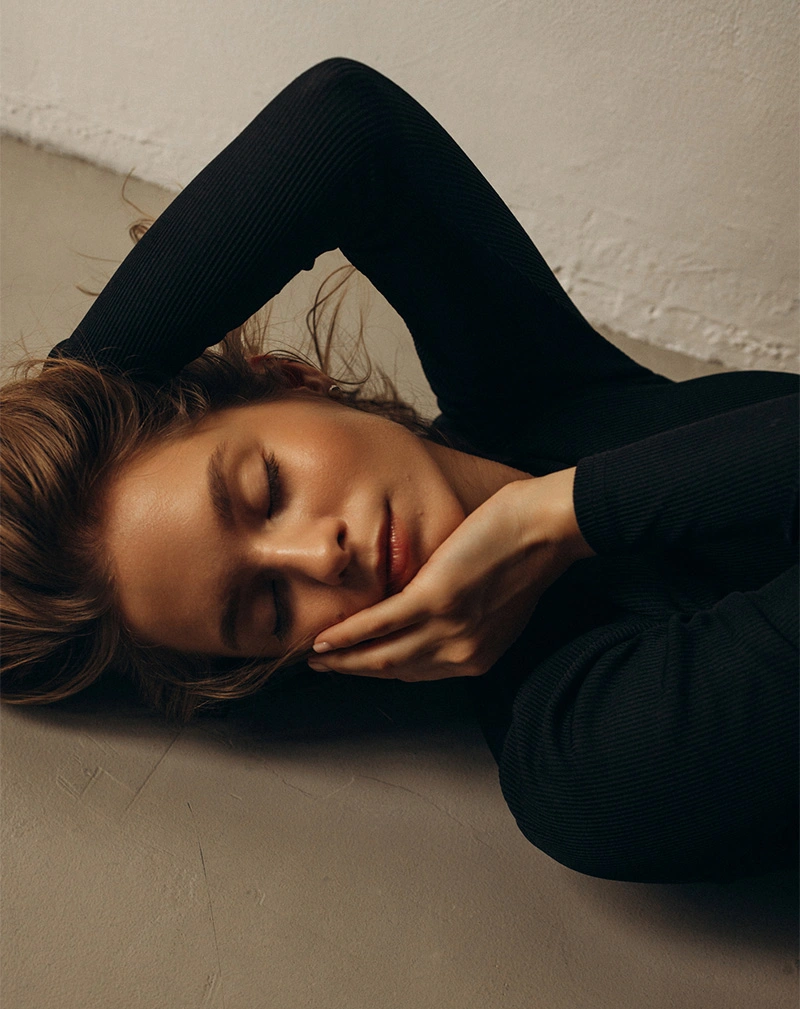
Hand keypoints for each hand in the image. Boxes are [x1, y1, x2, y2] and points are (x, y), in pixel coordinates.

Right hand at [307, 467, 594, 680]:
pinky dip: (348, 634)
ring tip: (316, 657)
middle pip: (394, 669)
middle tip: (322, 668)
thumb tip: (430, 616)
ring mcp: (448, 629)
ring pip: (382, 653)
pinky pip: (380, 623)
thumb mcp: (496, 604)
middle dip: (354, 671)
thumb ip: (464, 621)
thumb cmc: (525, 554)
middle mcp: (462, 653)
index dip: (381, 670)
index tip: (355, 665)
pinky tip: (324, 639)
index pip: (418, 671)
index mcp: (477, 655)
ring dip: (344, 659)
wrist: (545, 528)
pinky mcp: (434, 599)